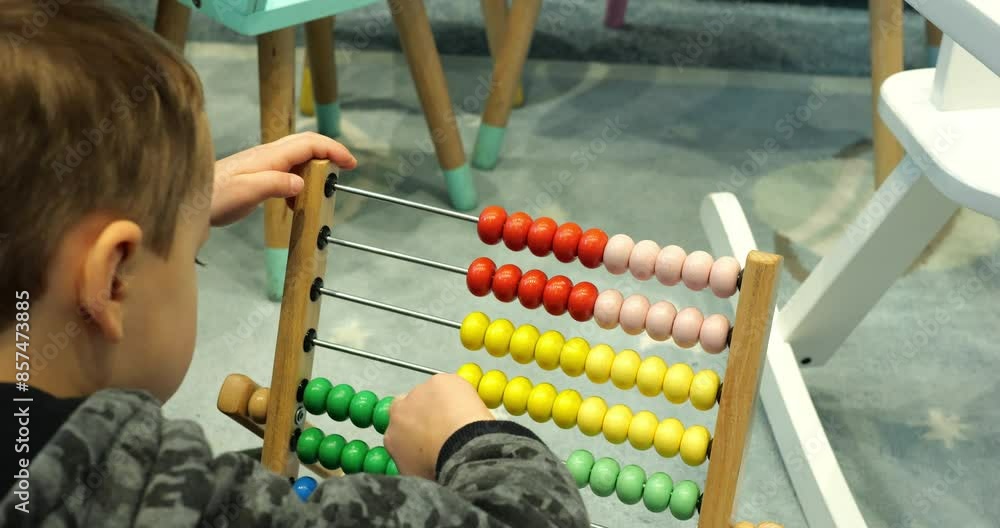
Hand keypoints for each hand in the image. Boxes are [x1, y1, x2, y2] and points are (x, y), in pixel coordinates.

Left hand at [210, 132, 356, 225]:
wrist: (186, 203)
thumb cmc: (214, 198)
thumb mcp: (247, 192)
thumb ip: (275, 184)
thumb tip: (302, 182)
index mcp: (269, 156)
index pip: (309, 143)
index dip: (333, 150)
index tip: (351, 163)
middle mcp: (267, 155)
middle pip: (305, 145)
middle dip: (328, 155)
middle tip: (343, 173)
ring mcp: (262, 164)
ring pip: (297, 158)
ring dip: (314, 171)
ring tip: (320, 193)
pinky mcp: (256, 175)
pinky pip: (286, 172)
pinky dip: (298, 184)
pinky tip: (293, 204)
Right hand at [384, 374, 494, 479]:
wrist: (460, 449)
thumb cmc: (439, 468)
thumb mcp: (416, 476)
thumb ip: (409, 464)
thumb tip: (416, 463)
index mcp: (392, 436)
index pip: (399, 429)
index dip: (416, 433)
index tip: (430, 439)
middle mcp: (399, 410)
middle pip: (410, 407)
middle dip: (424, 414)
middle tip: (445, 427)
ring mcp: (419, 391)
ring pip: (431, 395)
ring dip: (443, 404)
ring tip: (461, 421)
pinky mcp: (440, 380)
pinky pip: (450, 385)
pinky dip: (459, 394)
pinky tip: (468, 409)